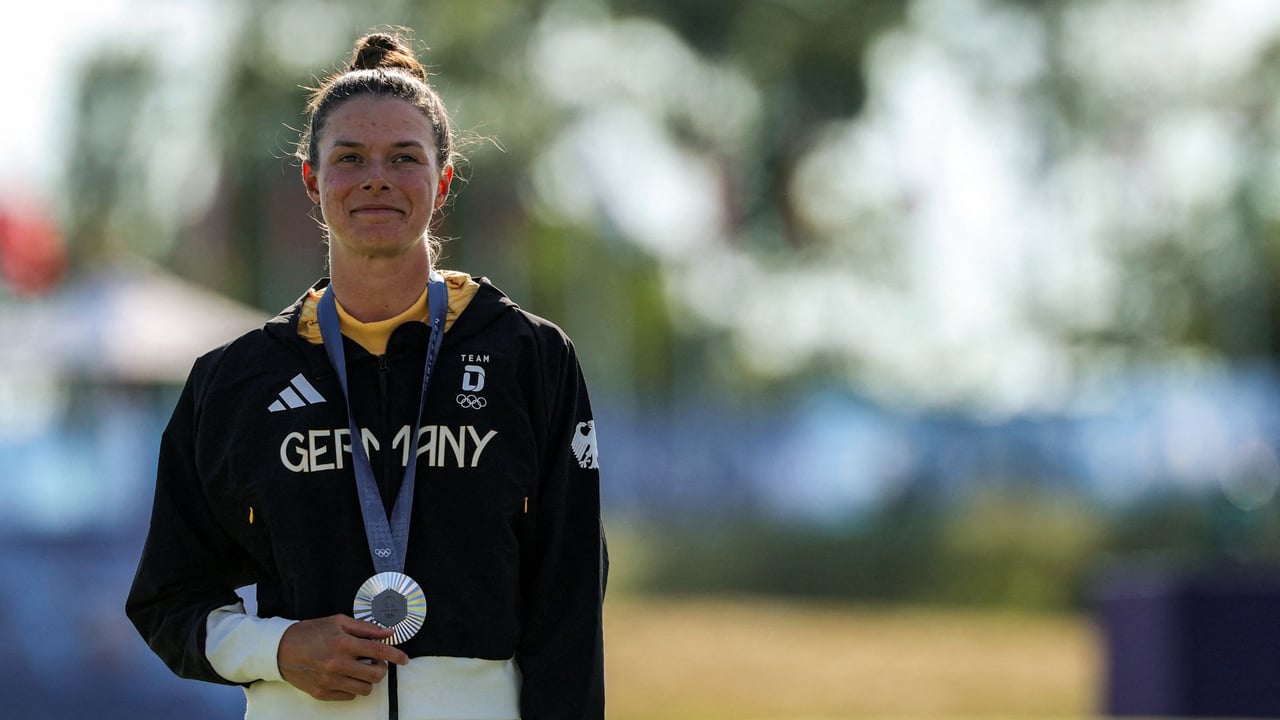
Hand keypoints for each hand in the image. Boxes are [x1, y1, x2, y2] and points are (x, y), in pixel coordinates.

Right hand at [277, 614, 409, 700]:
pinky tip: (346, 676)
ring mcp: (329, 681)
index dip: (396, 655)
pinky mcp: (322, 693)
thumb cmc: (310, 632)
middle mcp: (337, 664)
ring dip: (368, 680)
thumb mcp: (338, 622)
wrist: (281, 649)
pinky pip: (349, 696)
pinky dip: (353, 687)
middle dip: (382, 669)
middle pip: (376, 675)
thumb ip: (365, 628)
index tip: (404, 658)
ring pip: (365, 689)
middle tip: (376, 662)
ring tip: (361, 670)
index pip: (380, 652)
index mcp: (343, 643)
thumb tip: (387, 632)